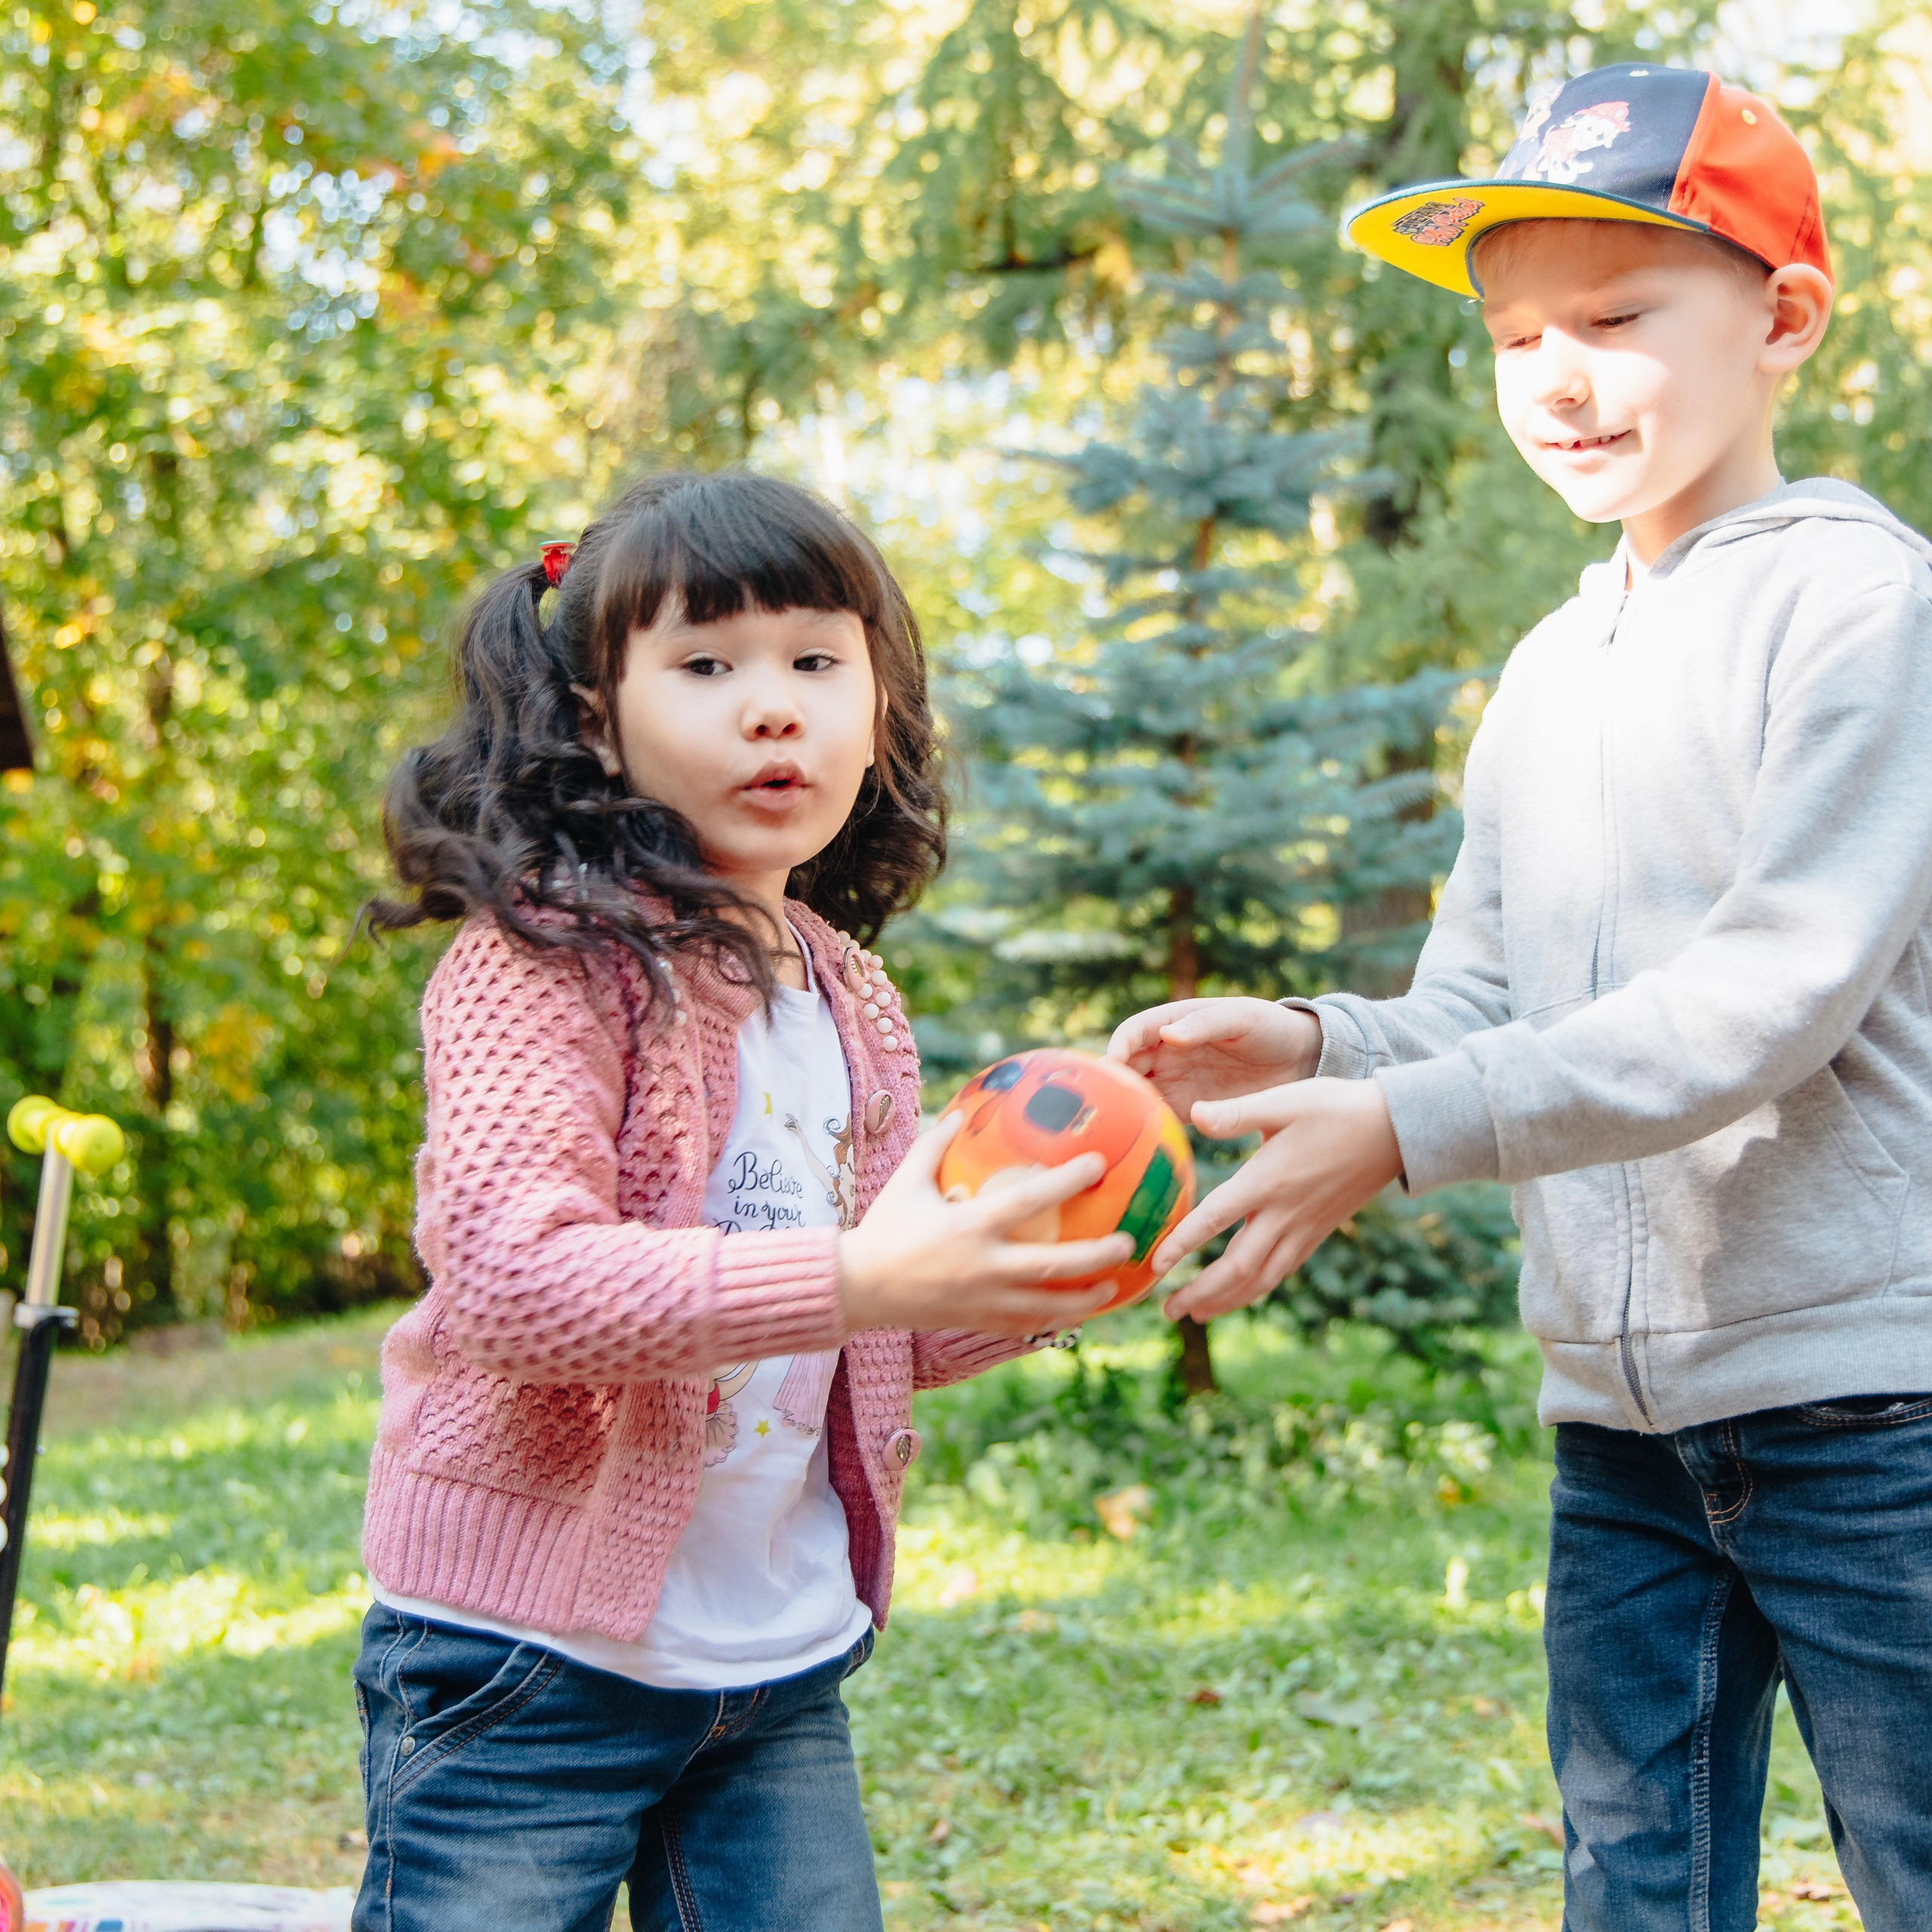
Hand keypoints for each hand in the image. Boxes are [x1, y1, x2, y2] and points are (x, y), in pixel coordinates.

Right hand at [839, 1113, 1133, 1336]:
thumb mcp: (906, 1181)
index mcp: (970, 1225)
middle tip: (1128, 1242)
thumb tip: (961, 1113)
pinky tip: (1076, 1314)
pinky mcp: (978, 1321)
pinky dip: (1054, 1320)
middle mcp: (983, 1265)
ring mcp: (983, 1299)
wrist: (857, 1287)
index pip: (1029, 1201)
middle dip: (1097, 1255)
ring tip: (1115, 1288)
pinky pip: (1026, 1325)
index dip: (1067, 1181)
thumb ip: (934, 1145)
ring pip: (1048, 1306)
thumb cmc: (883, 1228)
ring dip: (1087, 1299)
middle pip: (1054, 1265)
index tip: (1098, 1163)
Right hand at [1108, 998, 1321, 1115]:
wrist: (1300, 1060)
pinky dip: (1148, 1130)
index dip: (1118, 1046)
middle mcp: (1167, 1053)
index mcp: (1174, 1022)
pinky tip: (1145, 1145)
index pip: (1133, 1032)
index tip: (1111, 1067)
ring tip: (1118, 1130)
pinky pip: (1160, 1120)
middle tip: (1106, 1107)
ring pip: (1137, 1096)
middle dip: (1112, 1084)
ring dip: (1125, 1110)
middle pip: (1127, 1067)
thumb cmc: (1270, 1027)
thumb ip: (1206, 1023)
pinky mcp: (1189, 1109)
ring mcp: (1176, 1082)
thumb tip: (1167, 1035)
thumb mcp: (1242, 1017)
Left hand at [1152, 1078, 1402, 1322]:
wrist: (1396, 1130)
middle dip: (1201, 1292)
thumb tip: (1192, 1114)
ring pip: (1261, 1279)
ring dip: (1226, 1300)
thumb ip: (1237, 1112)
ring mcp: (1304, 1228)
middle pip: (1238, 1267)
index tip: (1156, 1267)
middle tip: (1167, 1311)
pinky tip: (1240, 1293)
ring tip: (1195, 1314)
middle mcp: (1285, 1213)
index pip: (1217, 1218)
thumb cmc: (1337, 1108)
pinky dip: (1256, 1289)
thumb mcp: (1286, 1100)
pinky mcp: (1318, 1232)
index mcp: (1269, 1180)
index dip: (1184, 1244)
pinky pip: (1282, 1271)